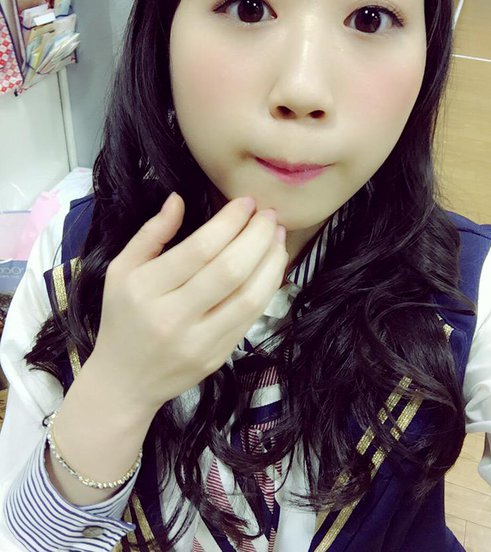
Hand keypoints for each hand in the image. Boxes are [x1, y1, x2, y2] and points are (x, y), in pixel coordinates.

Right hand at [89, 194, 287, 413]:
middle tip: (270, 215)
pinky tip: (272, 266)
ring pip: (248, 296)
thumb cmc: (123, 317)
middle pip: (230, 271)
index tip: (247, 202)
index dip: (230, 222)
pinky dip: (268, 288)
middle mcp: (173, 317)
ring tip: (278, 237)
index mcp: (146, 289)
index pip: (200, 249)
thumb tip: (178, 199)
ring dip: (271, 262)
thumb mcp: (122, 269)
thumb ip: (151, 233)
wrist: (124, 381)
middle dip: (257, 236)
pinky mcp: (217, 357)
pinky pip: (251, 317)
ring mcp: (198, 342)